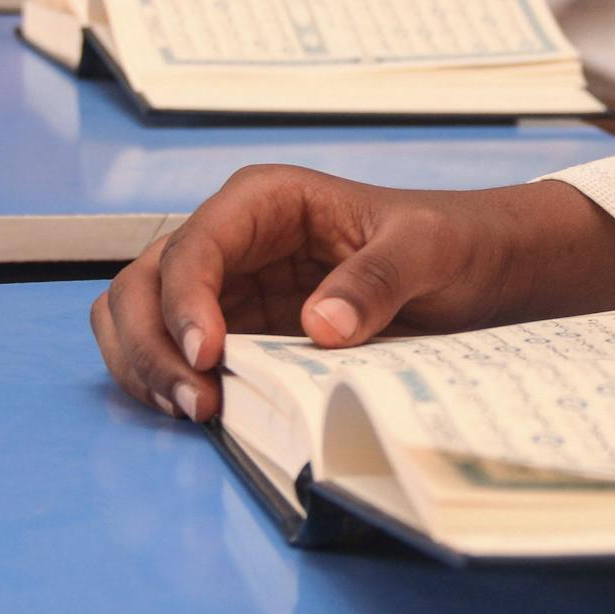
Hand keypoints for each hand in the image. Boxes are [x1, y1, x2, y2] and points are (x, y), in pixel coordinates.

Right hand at [89, 165, 614, 421]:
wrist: (475, 269)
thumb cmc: (449, 240)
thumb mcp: (426, 249)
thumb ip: (376, 280)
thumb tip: (321, 324)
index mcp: (266, 201)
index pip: (196, 245)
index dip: (185, 300)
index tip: (209, 355)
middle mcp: (232, 239)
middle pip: (144, 283)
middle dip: (153, 343)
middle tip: (197, 403)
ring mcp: (226, 288)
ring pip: (139, 318)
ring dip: (148, 365)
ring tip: (195, 412)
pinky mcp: (235, 330)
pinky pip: (171, 352)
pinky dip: (166, 380)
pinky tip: (204, 411)